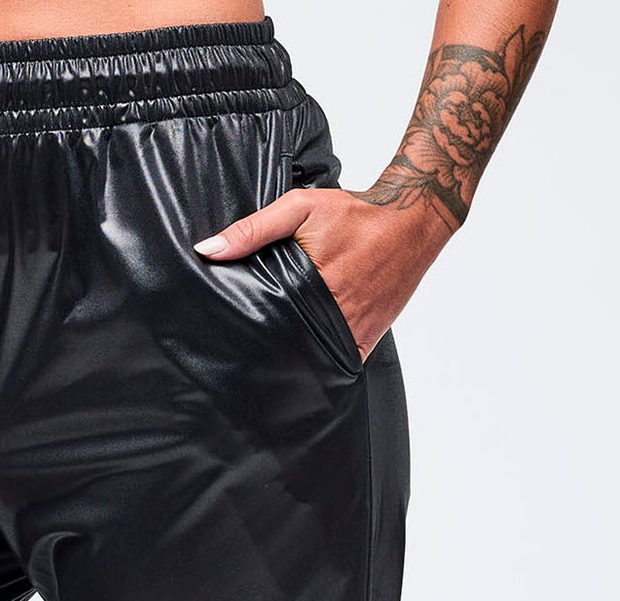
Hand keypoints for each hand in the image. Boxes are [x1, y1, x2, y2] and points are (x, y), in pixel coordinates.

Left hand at [194, 188, 450, 360]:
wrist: (411, 219)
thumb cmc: (355, 212)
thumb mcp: (299, 209)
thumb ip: (253, 230)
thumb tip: (208, 251)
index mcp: (312, 288)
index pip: (270, 326)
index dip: (249, 338)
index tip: (229, 347)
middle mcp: (335, 315)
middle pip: (290, 349)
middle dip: (268, 355)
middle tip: (242, 364)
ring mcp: (354, 330)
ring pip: (315, 360)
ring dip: (295, 363)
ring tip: (269, 372)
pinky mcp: (369, 336)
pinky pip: (340, 361)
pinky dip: (324, 365)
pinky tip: (305, 368)